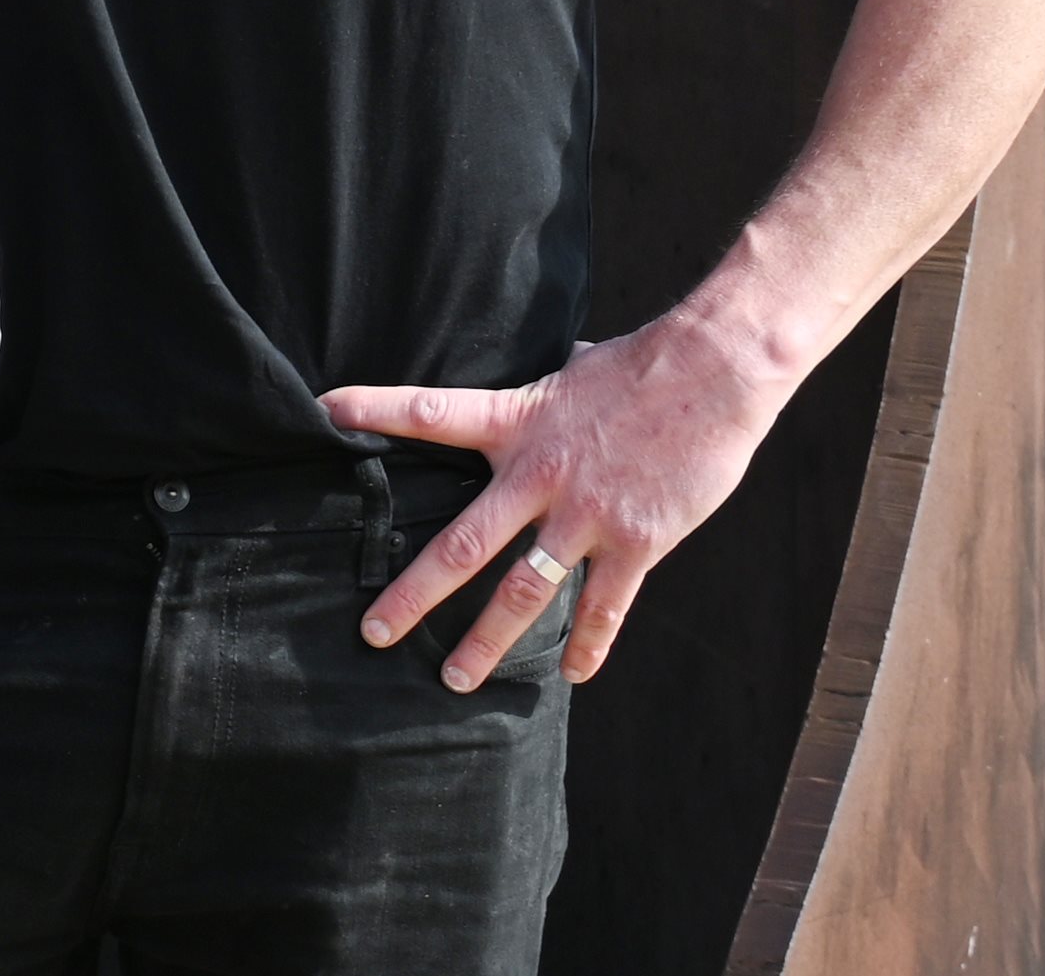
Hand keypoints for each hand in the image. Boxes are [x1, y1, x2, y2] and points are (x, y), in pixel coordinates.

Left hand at [323, 309, 794, 692]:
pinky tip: (572, 674)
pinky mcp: (637, 541)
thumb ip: (537, 398)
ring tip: (454, 679)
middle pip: (463, 544)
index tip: (326, 410)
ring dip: (487, 642)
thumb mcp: (570, 371)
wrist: (718, 371)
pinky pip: (603, 606)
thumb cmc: (644, 364)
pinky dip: (588, 644)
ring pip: (523, 593)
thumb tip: (523, 393)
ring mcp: (587, 515)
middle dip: (414, 594)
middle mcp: (541, 475)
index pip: (432, 412)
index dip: (377, 409)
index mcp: (519, 422)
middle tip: (373, 632)